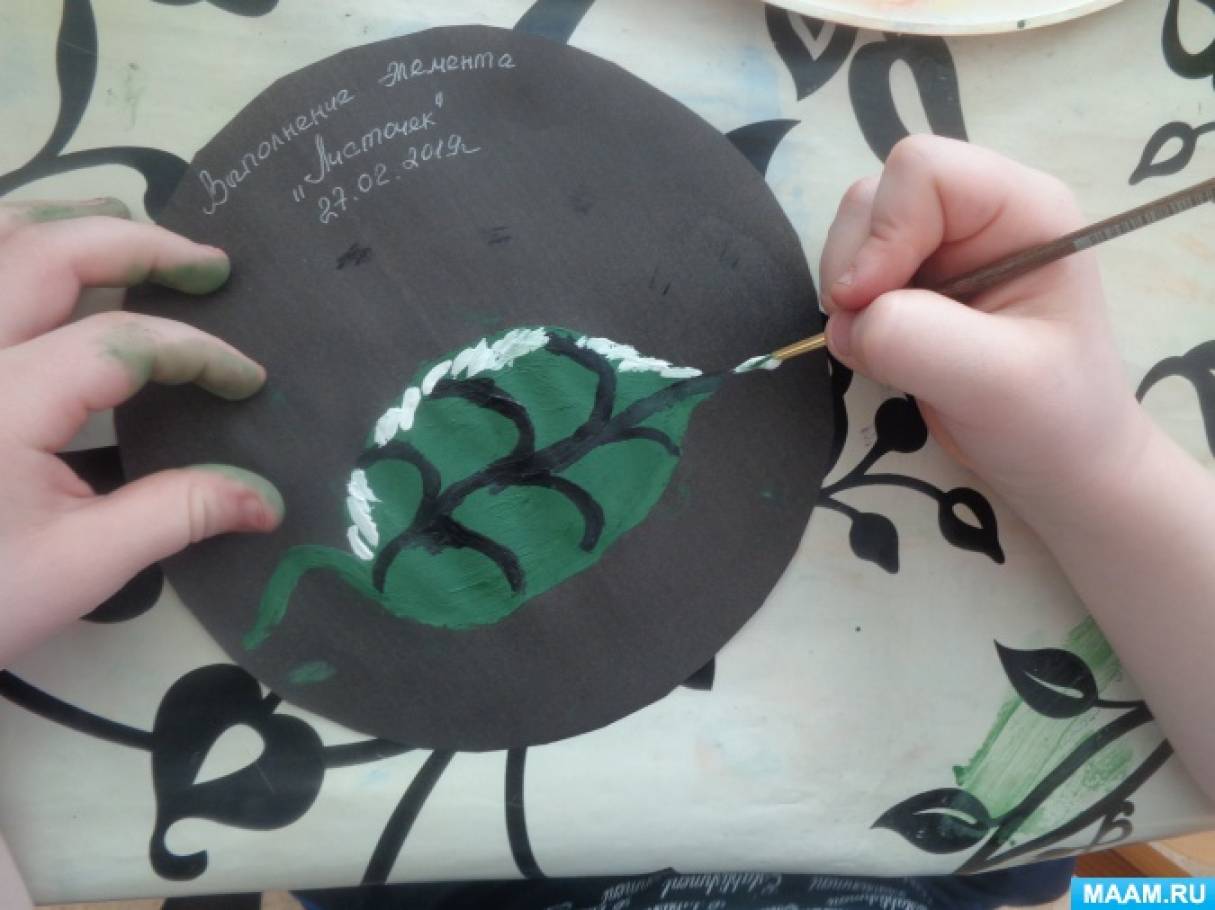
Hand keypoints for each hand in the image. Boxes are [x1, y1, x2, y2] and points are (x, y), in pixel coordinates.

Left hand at [0, 198, 281, 664]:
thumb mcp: (81, 567)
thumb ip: (176, 516)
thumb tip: (267, 500)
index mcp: (4, 404)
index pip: (122, 342)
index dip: (198, 353)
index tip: (247, 382)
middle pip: (51, 254)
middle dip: (142, 246)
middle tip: (207, 264)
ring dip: (68, 223)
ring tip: (132, 233)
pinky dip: (11, 248)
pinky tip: (41, 261)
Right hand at [820, 136, 1145, 513]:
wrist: (1055, 465)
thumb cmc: (1051, 419)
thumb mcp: (994, 381)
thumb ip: (914, 338)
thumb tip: (847, 320)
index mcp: (1022, 210)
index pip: (922, 170)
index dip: (884, 232)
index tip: (870, 303)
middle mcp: (979, 214)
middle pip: (876, 195)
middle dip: (856, 264)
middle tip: (874, 333)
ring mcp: (942, 247)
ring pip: (855, 230)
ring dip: (846, 291)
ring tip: (884, 348)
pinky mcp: (913, 282)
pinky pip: (851, 270)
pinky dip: (847, 312)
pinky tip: (883, 349)